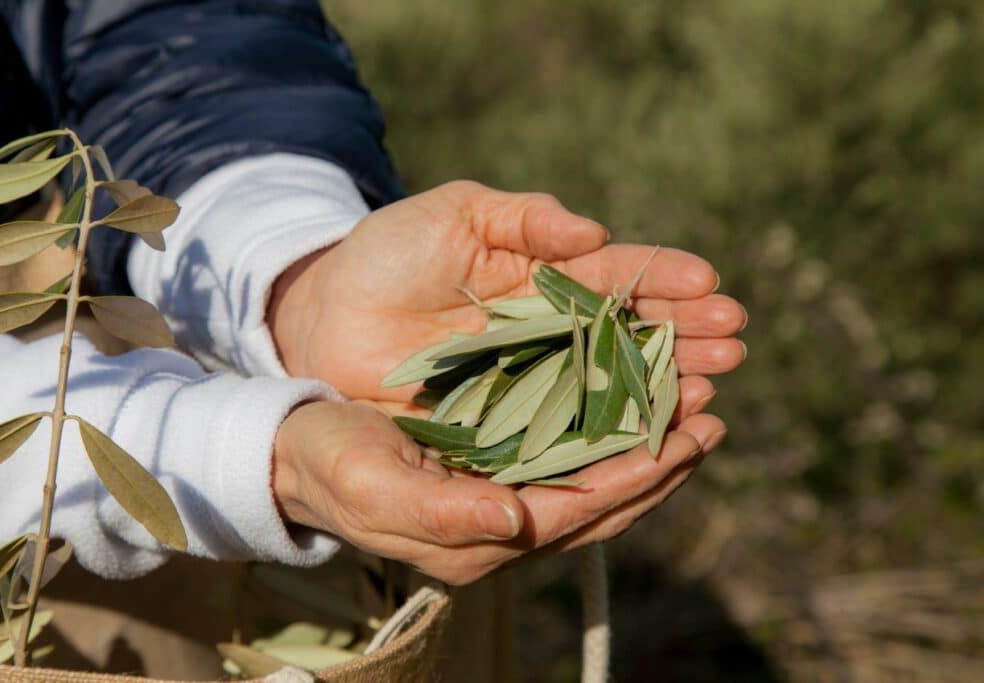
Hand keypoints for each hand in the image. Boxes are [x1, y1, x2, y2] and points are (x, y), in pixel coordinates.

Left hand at [268, 181, 745, 402]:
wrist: (329, 316)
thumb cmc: (390, 253)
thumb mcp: (455, 215)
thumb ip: (523, 217)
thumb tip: (592, 232)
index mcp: (546, 275)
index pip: (617, 276)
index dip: (663, 280)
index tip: (709, 286)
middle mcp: (551, 330)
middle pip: (630, 335)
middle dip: (684, 338)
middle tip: (735, 346)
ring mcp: (531, 380)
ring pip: (610, 386)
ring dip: (663, 389)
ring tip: (711, 391)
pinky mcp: (505, 424)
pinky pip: (564, 431)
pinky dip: (609, 434)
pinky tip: (651, 435)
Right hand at [272, 399, 725, 585]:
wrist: (301, 452)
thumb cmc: (333, 466)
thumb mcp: (375, 488)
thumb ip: (443, 514)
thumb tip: (516, 522)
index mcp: (480, 538)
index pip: (578, 514)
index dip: (636, 480)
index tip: (687, 439)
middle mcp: (505, 526)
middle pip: (603, 502)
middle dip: (661, 463)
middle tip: (711, 417)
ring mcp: (506, 499)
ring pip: (595, 480)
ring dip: (647, 446)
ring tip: (693, 405)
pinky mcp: (500, 469)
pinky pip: (571, 456)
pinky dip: (610, 431)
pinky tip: (635, 402)